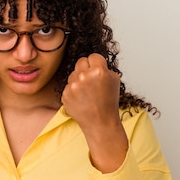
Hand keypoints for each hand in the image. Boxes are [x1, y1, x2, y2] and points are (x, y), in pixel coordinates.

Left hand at [61, 53, 127, 172]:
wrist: (100, 122)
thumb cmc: (109, 103)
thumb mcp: (114, 80)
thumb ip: (104, 67)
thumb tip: (94, 61)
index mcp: (99, 71)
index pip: (93, 56)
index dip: (96, 63)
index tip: (97, 71)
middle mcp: (84, 76)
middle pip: (81, 61)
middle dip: (86, 69)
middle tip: (91, 81)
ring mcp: (73, 85)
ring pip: (73, 74)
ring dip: (79, 80)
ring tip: (87, 93)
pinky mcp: (65, 94)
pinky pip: (68, 86)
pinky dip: (73, 91)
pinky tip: (81, 100)